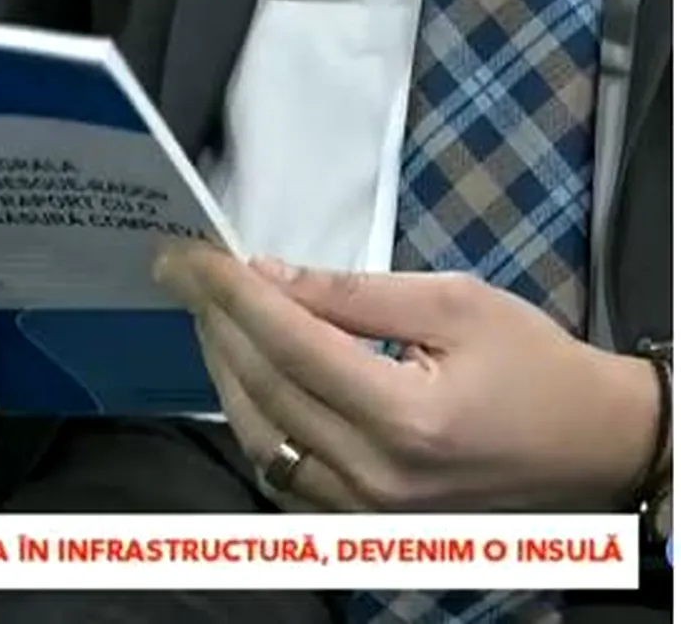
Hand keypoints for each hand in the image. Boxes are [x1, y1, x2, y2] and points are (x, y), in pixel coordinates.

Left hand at [153, 242, 659, 511]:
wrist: (591, 447)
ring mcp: (364, 510)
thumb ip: (357, 294)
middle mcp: (375, 474)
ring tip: (211, 315)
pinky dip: (251, 421)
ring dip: (224, 371)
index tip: (188, 255)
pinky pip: (280, 474)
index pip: (291, 346)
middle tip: (187, 273)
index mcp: (407, 417)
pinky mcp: (361, 524)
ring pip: (259, 438)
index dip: (231, 295)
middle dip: (216, 323)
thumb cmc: (534, 365)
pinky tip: (241, 377)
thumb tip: (269, 276)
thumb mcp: (456, 303)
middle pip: (265, 390)